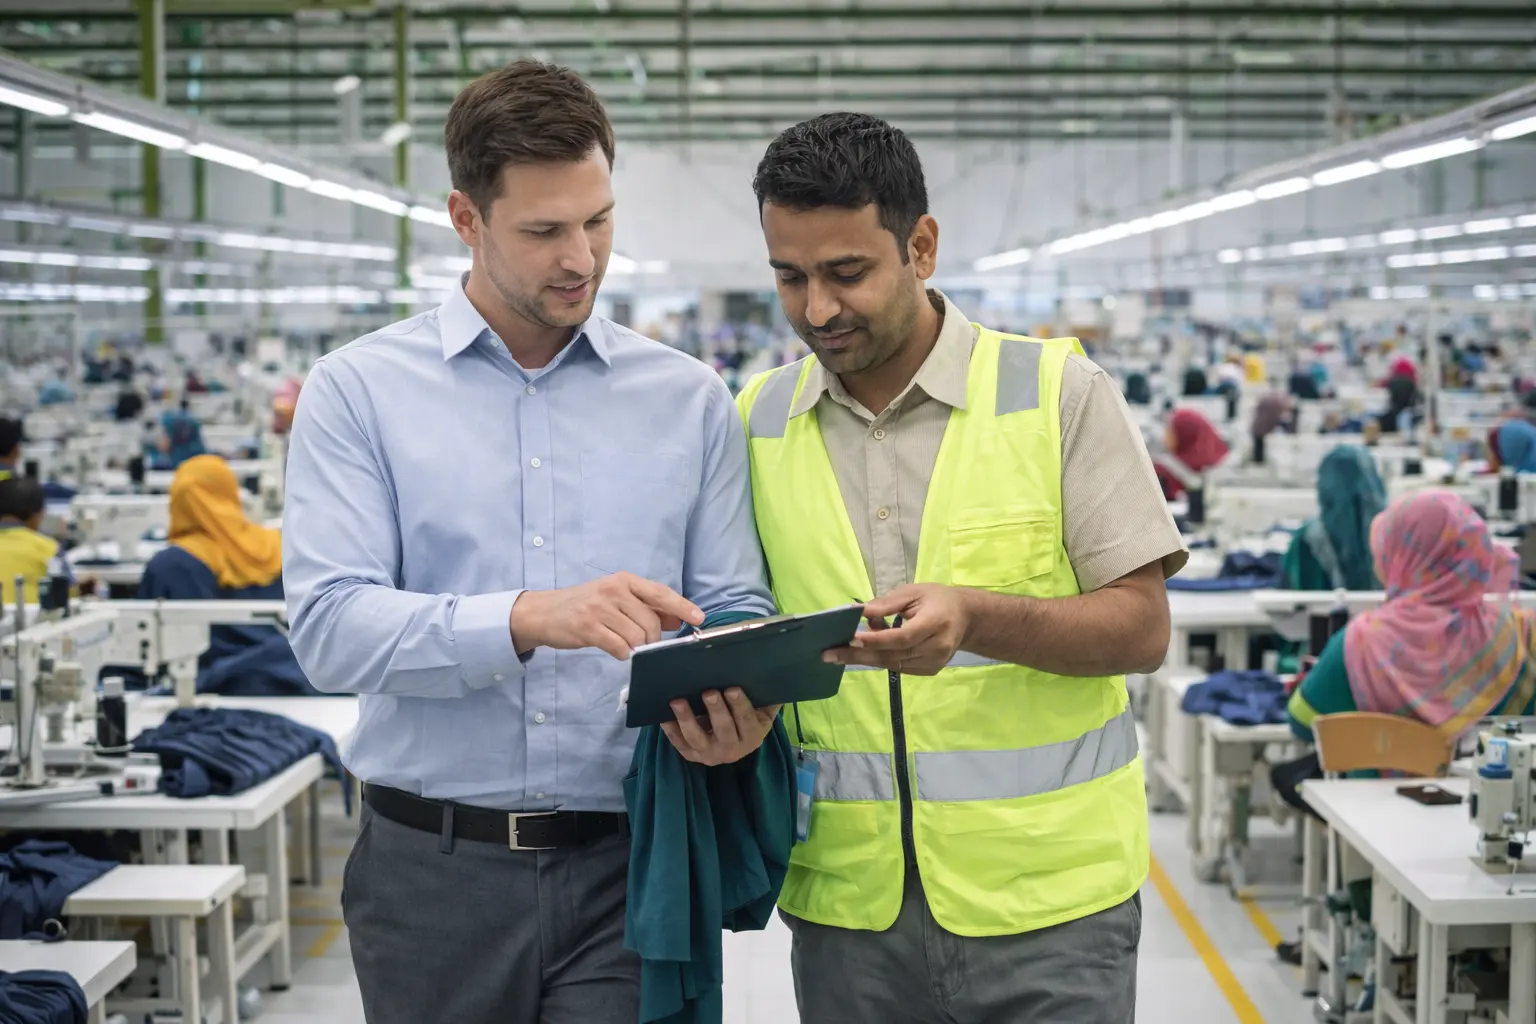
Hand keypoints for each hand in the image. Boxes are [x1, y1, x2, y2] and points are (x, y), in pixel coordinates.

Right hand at [508, 572, 703, 660]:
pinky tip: (613, 649)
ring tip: (624, 644)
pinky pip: (619, 648)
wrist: (544, 613)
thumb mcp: (617, 599)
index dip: (683, 606)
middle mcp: (614, 590)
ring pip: (637, 637)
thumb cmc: (586, 605)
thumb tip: (678, 620)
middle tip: (644, 645)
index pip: (661, 593)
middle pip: (651, 622)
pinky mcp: (588, 627)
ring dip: (636, 648)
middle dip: (653, 640)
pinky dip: (621, 654)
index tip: (700, 619)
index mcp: (625, 580)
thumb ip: (647, 608)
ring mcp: (600, 608)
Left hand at [661, 688, 781, 765]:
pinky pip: (678, 743)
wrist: (735, 743)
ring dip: (687, 719)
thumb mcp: (763, 711)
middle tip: (708, 691)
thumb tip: (775, 671)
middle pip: (723, 729)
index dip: (740, 705)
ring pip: (697, 738)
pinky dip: (670, 729)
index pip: (746, 721)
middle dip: (715, 710)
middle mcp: (732, 750)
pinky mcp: (691, 755)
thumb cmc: (749, 718)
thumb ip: (769, 696)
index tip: (733, 689)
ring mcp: (709, 754)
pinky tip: (663, 715)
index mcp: (753, 736)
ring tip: (677, 701)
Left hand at [823, 584, 970, 674]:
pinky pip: (898, 667)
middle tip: (830, 654)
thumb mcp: (913, 591)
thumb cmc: (936, 599)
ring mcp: (934, 662)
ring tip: (838, 652)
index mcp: (935, 622)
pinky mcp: (929, 670)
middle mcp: (936, 647)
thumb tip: (860, 611)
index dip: (876, 639)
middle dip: (859, 654)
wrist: (966, 618)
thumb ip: (887, 603)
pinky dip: (879, 659)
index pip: (903, 637)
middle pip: (893, 655)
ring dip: (864, 658)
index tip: (851, 637)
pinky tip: (863, 651)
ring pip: (892, 664)